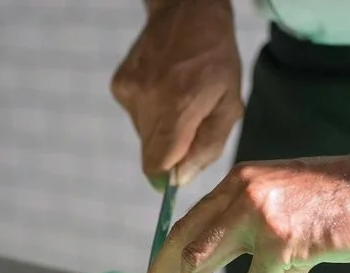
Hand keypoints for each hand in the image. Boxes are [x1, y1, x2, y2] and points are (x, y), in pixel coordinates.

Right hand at [110, 0, 242, 188]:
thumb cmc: (216, 59)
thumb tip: (180, 179)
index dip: (168, 174)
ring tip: (177, 97)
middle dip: (170, 149)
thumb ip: (208, 146)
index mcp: (179, 106)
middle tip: (188, 121)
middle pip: (150, 154)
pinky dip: (149, 111)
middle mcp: (149, 99)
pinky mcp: (119, 85)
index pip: (157, 165)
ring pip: (143, 136)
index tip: (179, 169)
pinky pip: (134, 116)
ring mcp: (129, 91)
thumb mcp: (230, 105)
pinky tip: (162, 87)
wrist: (186, 12)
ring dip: (161, 128)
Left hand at [142, 153, 349, 272]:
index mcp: (235, 186)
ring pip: (201, 266)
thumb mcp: (287, 225)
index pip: (182, 228)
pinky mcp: (285, 238)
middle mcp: (238, 193)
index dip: (163, 266)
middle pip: (179, 246)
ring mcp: (259, 213)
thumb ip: (262, 262)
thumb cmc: (341, 209)